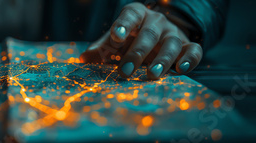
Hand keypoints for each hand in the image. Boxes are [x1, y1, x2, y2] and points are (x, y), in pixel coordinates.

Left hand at [79, 2, 201, 79]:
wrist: (157, 37)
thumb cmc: (130, 39)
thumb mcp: (114, 41)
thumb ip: (101, 49)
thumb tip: (84, 59)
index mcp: (136, 15)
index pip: (130, 14)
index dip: (123, 25)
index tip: (115, 38)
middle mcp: (156, 21)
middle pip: (148, 34)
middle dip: (136, 53)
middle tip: (125, 71)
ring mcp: (173, 33)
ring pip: (171, 43)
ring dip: (162, 60)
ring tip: (152, 75)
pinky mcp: (187, 45)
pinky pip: (193, 50)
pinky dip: (189, 59)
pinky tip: (181, 70)